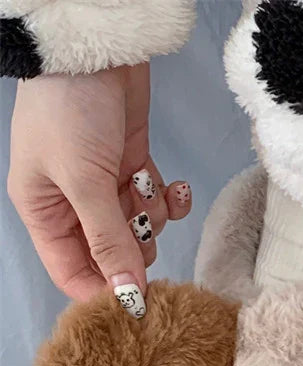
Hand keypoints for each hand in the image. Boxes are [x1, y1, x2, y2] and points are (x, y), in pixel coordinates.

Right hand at [7, 63, 191, 304]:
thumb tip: (126, 293)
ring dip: (154, 218)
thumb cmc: (68, 108)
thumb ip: (107, 240)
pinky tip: (174, 185)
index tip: (141, 299)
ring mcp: (106, 188)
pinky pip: (158, 204)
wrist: (91, 47)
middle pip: (114, 256)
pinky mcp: (133, 169)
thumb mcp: (84, 180)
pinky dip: (169, 199)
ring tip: (146, 187)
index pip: (75, 275)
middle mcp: (74, 206)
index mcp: (45, 213)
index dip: (107, 291)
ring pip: (141, 232)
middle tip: (142, 223)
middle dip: (136, 248)